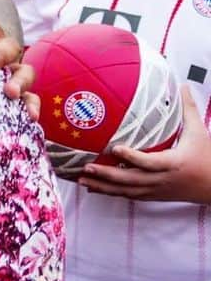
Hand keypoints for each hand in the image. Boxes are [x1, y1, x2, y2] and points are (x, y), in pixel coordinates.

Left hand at [79, 87, 210, 202]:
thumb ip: (188, 109)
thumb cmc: (207, 158)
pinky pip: (129, 195)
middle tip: (86, 166)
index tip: (115, 148)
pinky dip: (110, 192)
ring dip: (103, 186)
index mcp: (173, 163)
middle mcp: (161, 179)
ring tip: (81, 179)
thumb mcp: (199, 132)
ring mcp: (156, 190)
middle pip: (132, 180)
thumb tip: (183, 85)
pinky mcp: (153, 195)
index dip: (132, 157)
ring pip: (126, 190)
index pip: (150, 162)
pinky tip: (93, 188)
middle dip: (107, 175)